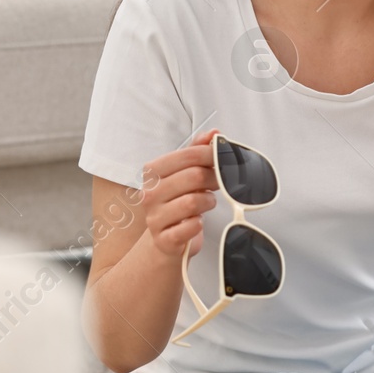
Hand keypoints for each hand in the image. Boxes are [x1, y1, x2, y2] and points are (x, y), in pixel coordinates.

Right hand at [141, 129, 220, 257]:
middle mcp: (150, 193)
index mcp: (153, 171)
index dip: (212, 155)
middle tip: (221, 183)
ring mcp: (154, 217)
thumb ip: (197, 151)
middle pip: (194, 176)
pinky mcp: (164, 239)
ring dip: (208, 201)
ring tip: (208, 201)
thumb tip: (214, 132)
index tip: (223, 159)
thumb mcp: (185, 174)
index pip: (188, 155)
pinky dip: (199, 224)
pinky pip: (190, 227)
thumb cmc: (178, 201)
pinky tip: (198, 221)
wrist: (166, 239)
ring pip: (192, 202)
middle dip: (214, 178)